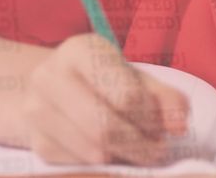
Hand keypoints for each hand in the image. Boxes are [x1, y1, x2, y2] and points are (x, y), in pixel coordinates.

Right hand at [20, 33, 189, 165]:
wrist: (52, 89)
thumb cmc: (103, 80)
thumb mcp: (135, 78)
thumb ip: (165, 98)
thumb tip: (180, 126)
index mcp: (80, 49)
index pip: (126, 95)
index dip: (151, 118)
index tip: (162, 128)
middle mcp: (49, 76)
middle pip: (105, 127)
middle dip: (140, 146)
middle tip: (157, 151)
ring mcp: (36, 110)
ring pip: (92, 151)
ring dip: (124, 158)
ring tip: (138, 151)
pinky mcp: (36, 142)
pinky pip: (78, 165)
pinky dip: (103, 166)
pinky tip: (112, 153)